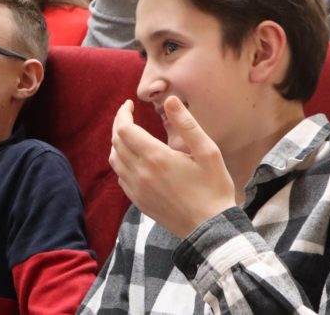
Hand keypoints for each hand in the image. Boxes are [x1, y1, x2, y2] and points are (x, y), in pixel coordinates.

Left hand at [108, 97, 236, 238]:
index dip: (123, 113)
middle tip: (128, 114)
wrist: (211, 228)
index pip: (124, 129)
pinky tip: (133, 158)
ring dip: (117, 142)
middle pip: (116, 142)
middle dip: (118, 123)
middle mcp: (141, 173)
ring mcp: (137, 189)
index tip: (129, 104)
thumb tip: (170, 100)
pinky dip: (121, 161)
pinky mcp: (138, 201)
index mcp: (156, 157)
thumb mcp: (208, 152)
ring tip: (128, 132)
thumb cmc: (214, 188)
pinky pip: (120, 176)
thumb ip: (187, 124)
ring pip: (115, 159)